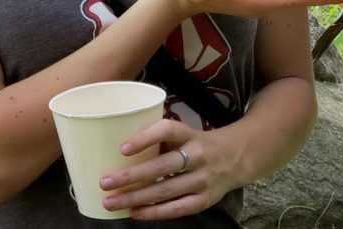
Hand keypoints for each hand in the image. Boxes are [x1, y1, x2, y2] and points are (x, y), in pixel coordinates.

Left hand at [99, 118, 237, 218]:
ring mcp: (203, 179)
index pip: (169, 130)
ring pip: (166, 190)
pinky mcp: (205, 199)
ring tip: (110, 202)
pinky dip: (153, 212)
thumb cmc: (199, 144)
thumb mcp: (186, 134)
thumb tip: (118, 150)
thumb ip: (161, 139)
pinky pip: (176, 208)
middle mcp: (199, 155)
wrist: (237, 157)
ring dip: (135, 198)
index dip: (146, 138)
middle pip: (163, 166)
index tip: (122, 149)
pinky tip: (134, 212)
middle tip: (105, 182)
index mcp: (191, 134)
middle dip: (131, 176)